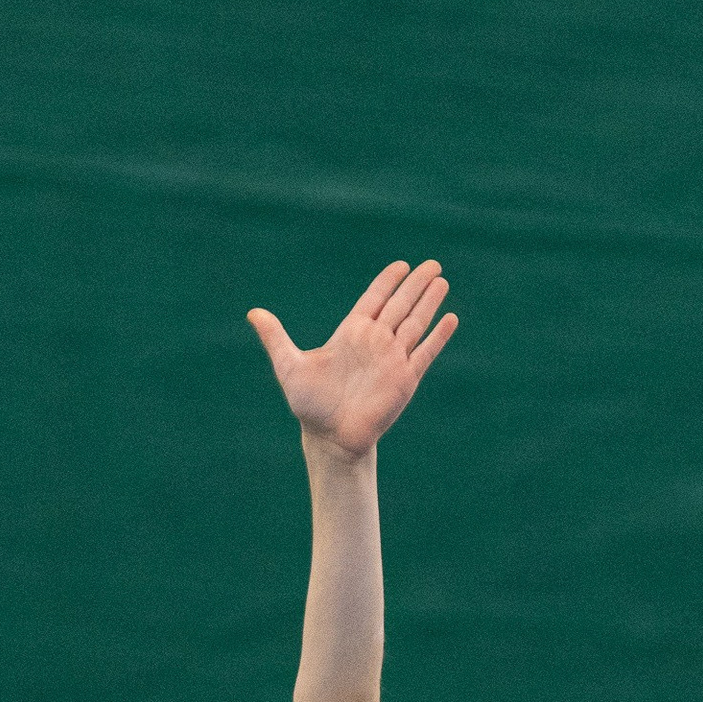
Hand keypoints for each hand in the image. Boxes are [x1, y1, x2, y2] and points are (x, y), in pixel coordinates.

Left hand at [249, 258, 454, 460]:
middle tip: (432, 263)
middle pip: (400, 305)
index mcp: (351, 333)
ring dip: (429, 302)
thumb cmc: (310, 404)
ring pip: (415, 323)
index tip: (401, 265)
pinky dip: (438, 336)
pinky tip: (450, 318)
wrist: (331, 438)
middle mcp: (375, 342)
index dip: (388, 282)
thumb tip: (252, 312)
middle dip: (415, 284)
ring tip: (441, 280)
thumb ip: (276, 338)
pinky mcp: (405, 379)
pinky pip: (425, 353)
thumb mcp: (289, 366)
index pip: (374, 299)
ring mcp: (392, 359)